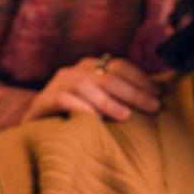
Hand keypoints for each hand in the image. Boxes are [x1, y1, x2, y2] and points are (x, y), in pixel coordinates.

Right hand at [24, 55, 161, 122]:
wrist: (34, 128)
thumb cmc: (75, 116)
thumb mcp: (98, 102)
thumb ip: (119, 97)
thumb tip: (155, 101)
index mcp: (90, 67)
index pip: (120, 66)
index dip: (141, 79)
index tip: (159, 94)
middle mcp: (74, 71)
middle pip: (108, 77)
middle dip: (134, 92)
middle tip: (153, 107)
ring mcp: (58, 85)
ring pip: (87, 87)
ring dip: (109, 102)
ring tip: (126, 116)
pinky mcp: (43, 101)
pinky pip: (65, 101)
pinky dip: (82, 109)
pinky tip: (95, 120)